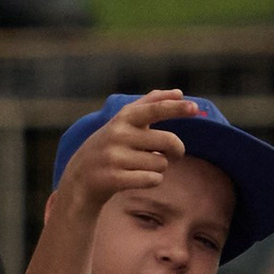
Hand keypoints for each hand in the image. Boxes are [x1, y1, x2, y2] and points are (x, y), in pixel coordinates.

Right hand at [52, 90, 190, 215]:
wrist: (79, 178)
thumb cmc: (109, 146)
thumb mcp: (122, 122)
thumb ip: (149, 104)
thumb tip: (179, 93)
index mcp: (123, 119)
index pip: (154, 109)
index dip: (175, 108)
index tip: (195, 108)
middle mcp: (118, 135)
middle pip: (168, 141)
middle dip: (177, 150)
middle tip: (173, 154)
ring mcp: (114, 157)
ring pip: (161, 164)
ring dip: (158, 168)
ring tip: (141, 167)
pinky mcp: (114, 178)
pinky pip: (153, 179)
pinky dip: (152, 180)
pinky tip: (138, 178)